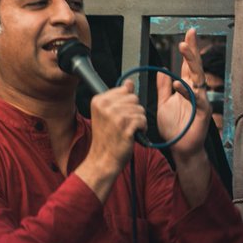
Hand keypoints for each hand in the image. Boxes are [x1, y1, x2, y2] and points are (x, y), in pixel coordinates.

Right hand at [74, 80, 145, 202]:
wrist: (102, 160)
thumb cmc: (106, 139)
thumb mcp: (107, 114)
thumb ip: (118, 97)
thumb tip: (129, 82)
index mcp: (99, 100)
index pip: (124, 90)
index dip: (126, 103)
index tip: (119, 115)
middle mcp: (106, 106)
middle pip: (134, 98)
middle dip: (134, 111)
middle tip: (124, 124)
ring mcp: (115, 116)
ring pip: (140, 109)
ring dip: (138, 121)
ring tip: (128, 130)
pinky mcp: (125, 126)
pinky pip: (143, 120)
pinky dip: (142, 128)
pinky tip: (133, 134)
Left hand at [156, 28, 211, 157]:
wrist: (179, 147)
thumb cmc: (174, 127)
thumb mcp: (163, 103)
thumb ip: (163, 87)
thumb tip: (162, 69)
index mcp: (186, 88)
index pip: (188, 65)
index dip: (188, 50)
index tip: (188, 33)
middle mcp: (195, 91)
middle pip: (195, 67)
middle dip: (193, 50)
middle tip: (189, 35)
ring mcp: (200, 101)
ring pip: (198, 78)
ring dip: (191, 63)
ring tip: (184, 49)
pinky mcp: (202, 113)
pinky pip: (197, 99)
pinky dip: (187, 92)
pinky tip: (178, 84)